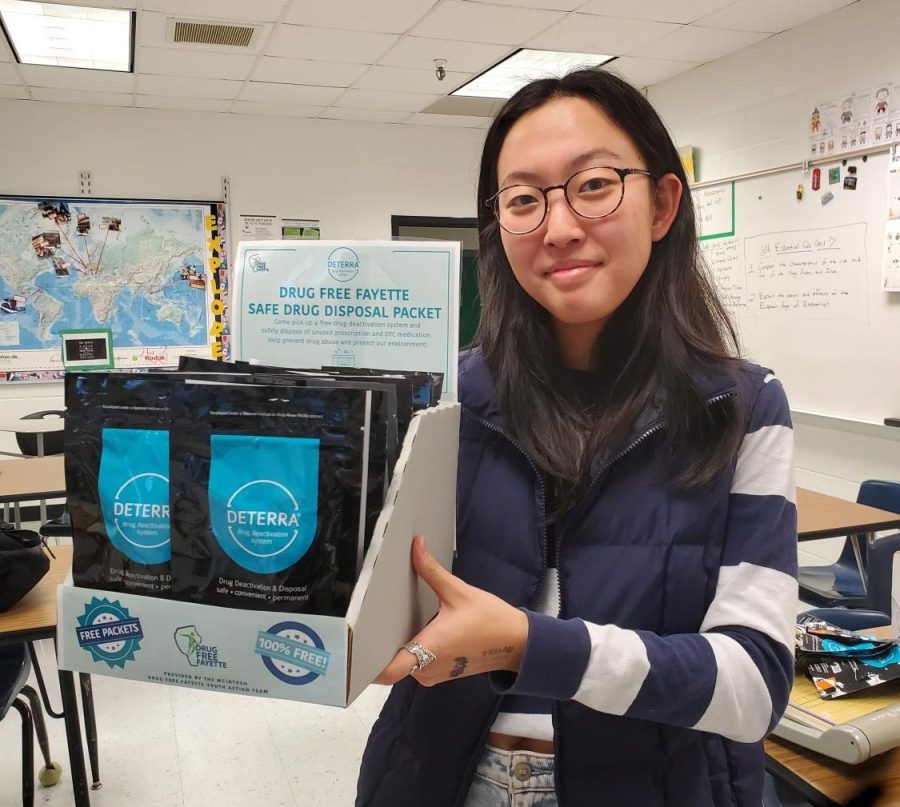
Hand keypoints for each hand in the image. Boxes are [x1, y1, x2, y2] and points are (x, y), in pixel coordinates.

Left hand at [376, 535, 528, 686]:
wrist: (516, 643)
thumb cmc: (491, 620)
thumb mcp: (459, 592)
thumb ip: (431, 571)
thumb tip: (416, 546)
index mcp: (430, 648)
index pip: (388, 670)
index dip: (366, 664)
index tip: (353, 648)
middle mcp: (428, 667)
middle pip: (391, 661)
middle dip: (381, 642)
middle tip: (369, 618)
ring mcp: (433, 673)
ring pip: (404, 661)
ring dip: (398, 643)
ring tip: (390, 618)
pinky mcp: (439, 672)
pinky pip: (416, 662)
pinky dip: (412, 647)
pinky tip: (413, 627)